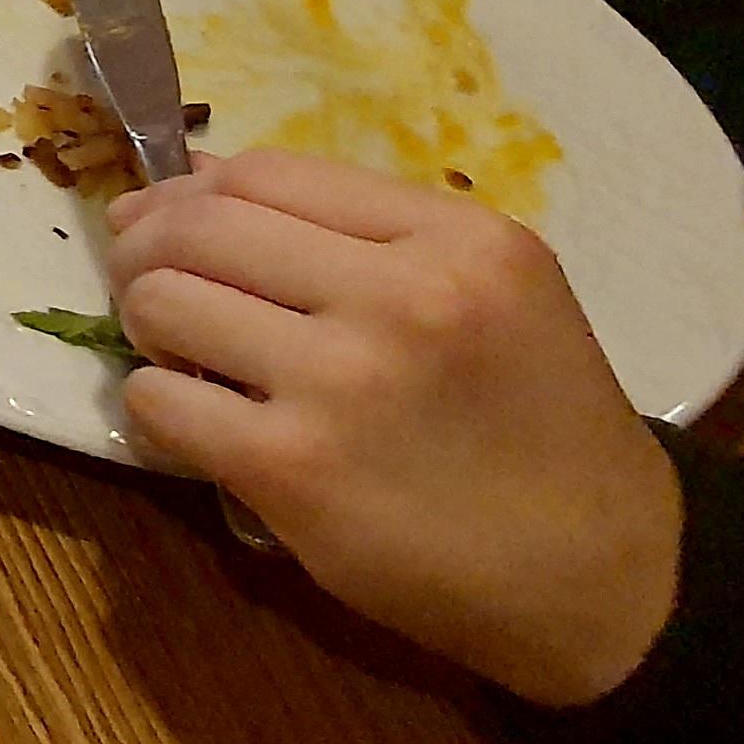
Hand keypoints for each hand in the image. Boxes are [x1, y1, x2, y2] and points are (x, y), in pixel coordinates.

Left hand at [106, 153, 681, 705]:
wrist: (600, 572)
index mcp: (459, 238)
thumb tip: (199, 182)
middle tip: (144, 280)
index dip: (192, 187)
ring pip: (163, 302)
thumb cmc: (536, 424)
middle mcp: (405, 295)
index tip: (166, 215)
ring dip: (146, 323)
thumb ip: (365, 235)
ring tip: (177, 352)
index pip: (269, 172)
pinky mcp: (294, 469)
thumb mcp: (494, 292)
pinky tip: (193, 418)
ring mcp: (345, 382)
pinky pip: (160, 402)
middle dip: (146, 247)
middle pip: (200, 226)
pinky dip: (155, 404)